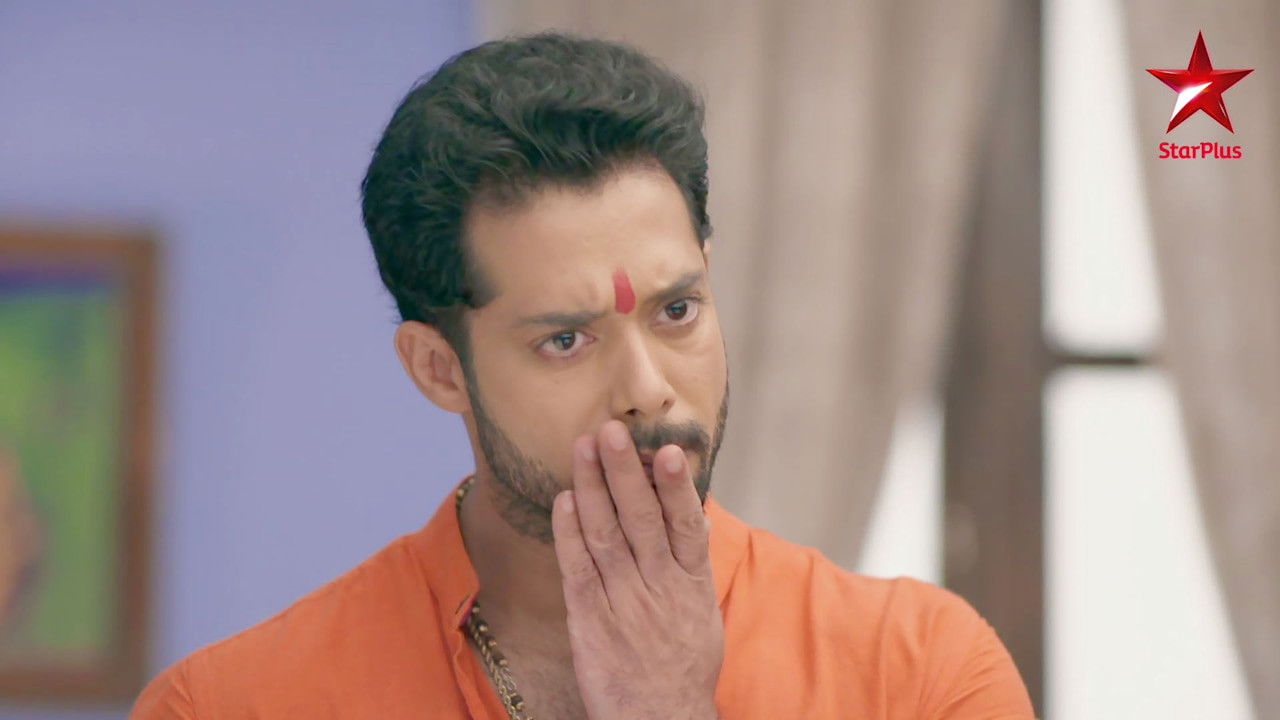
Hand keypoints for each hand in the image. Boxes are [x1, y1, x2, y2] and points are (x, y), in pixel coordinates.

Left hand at [551, 420, 722, 719]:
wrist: (659, 719)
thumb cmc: (683, 665)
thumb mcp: (702, 612)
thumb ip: (693, 563)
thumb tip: (696, 518)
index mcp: (692, 582)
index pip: (686, 524)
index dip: (677, 486)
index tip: (668, 450)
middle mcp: (659, 586)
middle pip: (641, 519)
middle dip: (625, 472)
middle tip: (611, 430)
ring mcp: (623, 601)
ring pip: (606, 534)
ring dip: (593, 487)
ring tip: (582, 447)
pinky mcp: (591, 618)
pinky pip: (578, 568)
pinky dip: (569, 532)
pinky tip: (563, 500)